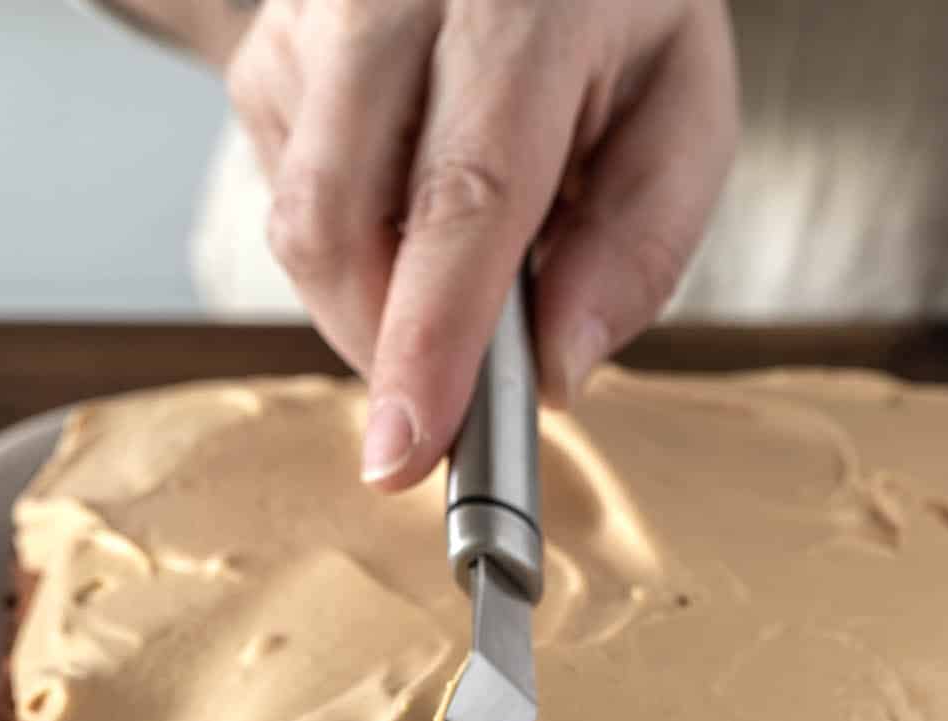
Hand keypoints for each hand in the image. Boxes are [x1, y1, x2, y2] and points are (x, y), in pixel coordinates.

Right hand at [224, 0, 738, 487]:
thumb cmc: (611, 14)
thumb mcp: (682, 108)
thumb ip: (641, 244)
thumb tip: (556, 374)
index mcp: (519, 4)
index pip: (462, 199)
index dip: (428, 342)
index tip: (408, 449)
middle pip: (340, 223)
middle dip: (382, 352)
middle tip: (436, 413)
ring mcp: (313, 18)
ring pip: (301, 227)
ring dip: (369, 306)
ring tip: (450, 276)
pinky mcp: (265, 55)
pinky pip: (287, 204)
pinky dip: (350, 249)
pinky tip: (406, 204)